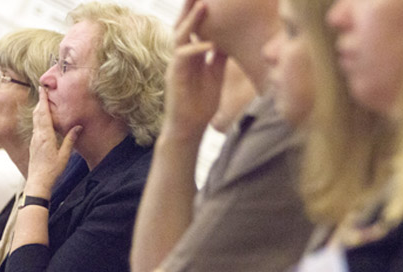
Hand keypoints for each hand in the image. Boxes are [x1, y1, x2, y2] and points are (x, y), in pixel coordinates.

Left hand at [25, 87, 81, 197]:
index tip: (43, 89)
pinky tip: (42, 119)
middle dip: (40, 101)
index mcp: (46, 136)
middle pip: (38, 114)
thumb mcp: (64, 155)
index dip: (43, 101)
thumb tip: (78, 126)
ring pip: (35, 120)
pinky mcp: (34, 144)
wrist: (38, 181)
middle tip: (43, 90)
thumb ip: (70, 139)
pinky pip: (36, 127)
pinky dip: (39, 118)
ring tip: (43, 101)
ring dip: (39, 109)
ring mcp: (35, 140)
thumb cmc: (52, 170)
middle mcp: (38, 136)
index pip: (44, 114)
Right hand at [163, 0, 227, 135]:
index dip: (201, 12)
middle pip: (184, 26)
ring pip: (180, 36)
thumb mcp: (214, 75)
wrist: (189, 127)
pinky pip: (183, 57)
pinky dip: (196, 49)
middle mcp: (182, 56)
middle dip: (191, 7)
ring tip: (203, 5)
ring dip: (191, 21)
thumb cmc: (201, 104)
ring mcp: (176, 65)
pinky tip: (209, 44)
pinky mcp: (175, 76)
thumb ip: (218, 57)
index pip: (195, 28)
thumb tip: (228, 40)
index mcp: (192, 55)